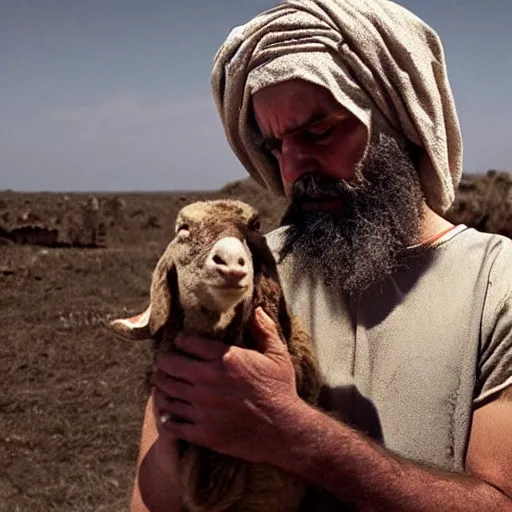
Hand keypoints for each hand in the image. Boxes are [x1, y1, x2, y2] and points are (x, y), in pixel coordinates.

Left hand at [151, 307, 306, 463]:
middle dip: (163, 361)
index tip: (179, 341)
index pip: (188, 342)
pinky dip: (166, 416)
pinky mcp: (202, 432)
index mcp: (225, 359)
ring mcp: (203, 408)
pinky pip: (172, 422)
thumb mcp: (277, 356)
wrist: (285, 431)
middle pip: (170, 365)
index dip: (180, 339)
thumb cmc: (281, 390)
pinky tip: (167, 412)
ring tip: (160, 384)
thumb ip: (264, 330)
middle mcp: (208, 381)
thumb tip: (257, 309)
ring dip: (160, 386)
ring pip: (166, 393)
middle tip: (163, 362)